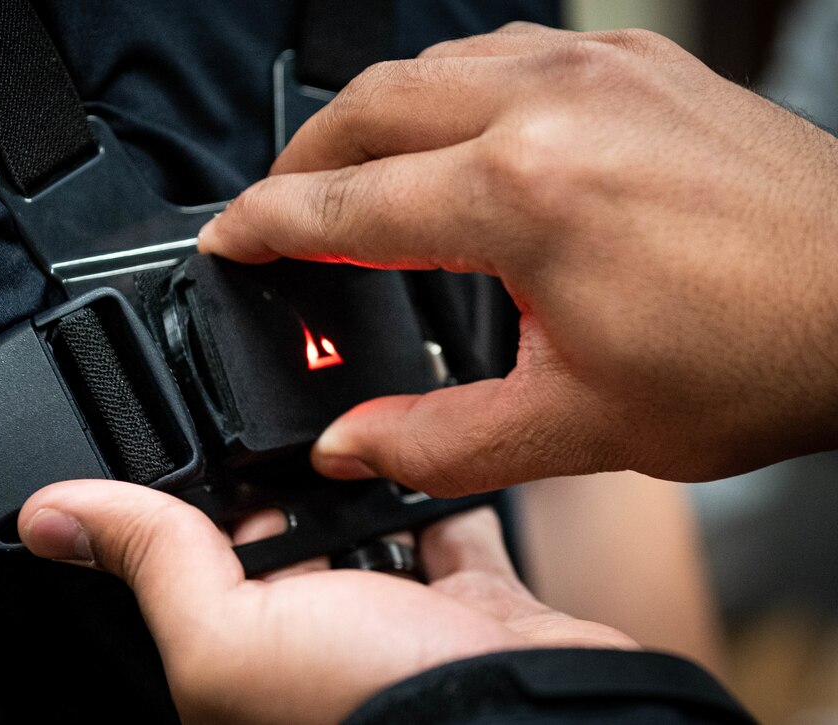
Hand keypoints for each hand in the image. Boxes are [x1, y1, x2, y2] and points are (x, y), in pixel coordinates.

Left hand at [18, 479, 635, 723]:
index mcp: (251, 663)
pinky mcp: (475, 610)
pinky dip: (441, 494)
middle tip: (283, 437)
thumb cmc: (388, 710)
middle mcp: (323, 651)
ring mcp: (404, 631)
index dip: (193, 504)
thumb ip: (154, 565)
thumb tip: (53, 515)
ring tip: (351, 436)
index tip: (194, 441)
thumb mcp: (232, 636)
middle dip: (285, 488)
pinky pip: (451, 531)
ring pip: (369, 531)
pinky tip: (428, 455)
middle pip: (288, 542)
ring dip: (362, 484)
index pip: (199, 566)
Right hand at [198, 23, 837, 493]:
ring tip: (346, 180)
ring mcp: (593, 69)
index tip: (227, 244)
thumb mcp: (580, 425)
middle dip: (297, 166)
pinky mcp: (631, 62)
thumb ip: (440, 441)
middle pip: (362, 111)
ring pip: (425, 66)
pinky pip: (498, 51)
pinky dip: (441, 93)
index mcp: (522, 196)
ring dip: (365, 121)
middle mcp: (548, 105)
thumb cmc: (762, 357)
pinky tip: (444, 134)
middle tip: (272, 217)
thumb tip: (353, 445)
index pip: (342, 207)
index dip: (264, 230)